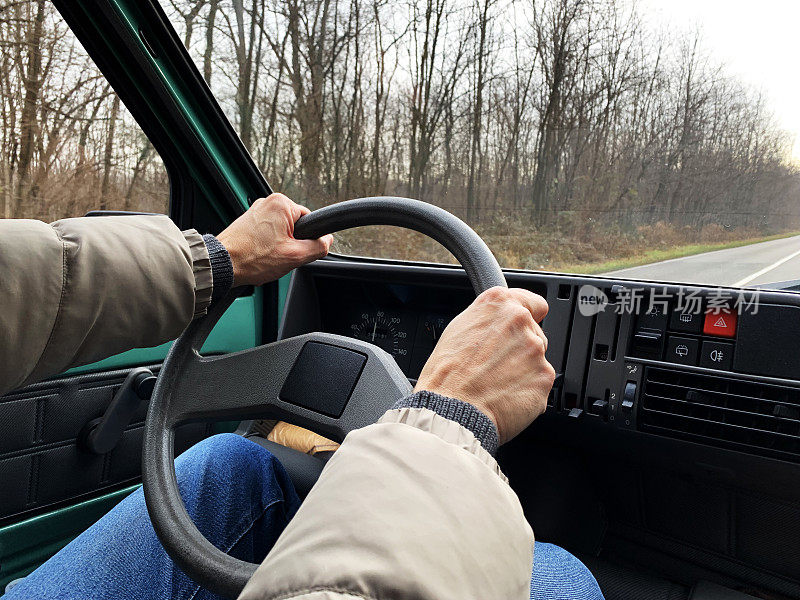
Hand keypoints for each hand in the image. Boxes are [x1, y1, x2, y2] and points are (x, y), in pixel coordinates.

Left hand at [216, 193, 332, 286]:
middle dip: (291, 243)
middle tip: (279, 255)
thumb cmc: (252, 258)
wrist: (223, 263)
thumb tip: (327, 240)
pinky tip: (258, 254)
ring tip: (266, 256)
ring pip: (281, 231)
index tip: (296, 250)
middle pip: (295, 226)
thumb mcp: (295, 256)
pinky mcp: (247, 220)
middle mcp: (268, 202)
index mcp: (282, 204)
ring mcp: (256, 210)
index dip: (307, 239)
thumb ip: (318, 247)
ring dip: (278, 245)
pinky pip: (267, 232)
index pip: (310, 220)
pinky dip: (266, 245)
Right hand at [414, 286, 554, 444]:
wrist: (452, 409)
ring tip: (496, 383)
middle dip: (521, 348)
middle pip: (535, 333)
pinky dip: (527, 390)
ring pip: (536, 359)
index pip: (534, 302)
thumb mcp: (457, 330)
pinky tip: (505, 395)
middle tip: (496, 364)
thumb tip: (496, 325)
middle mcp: (521, 321)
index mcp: (499, 304)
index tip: (528, 325)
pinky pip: (540, 382)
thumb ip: (487, 320)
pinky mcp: (544, 376)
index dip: (530, 316)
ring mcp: (535, 349)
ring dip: (523, 370)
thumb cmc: (447, 375)